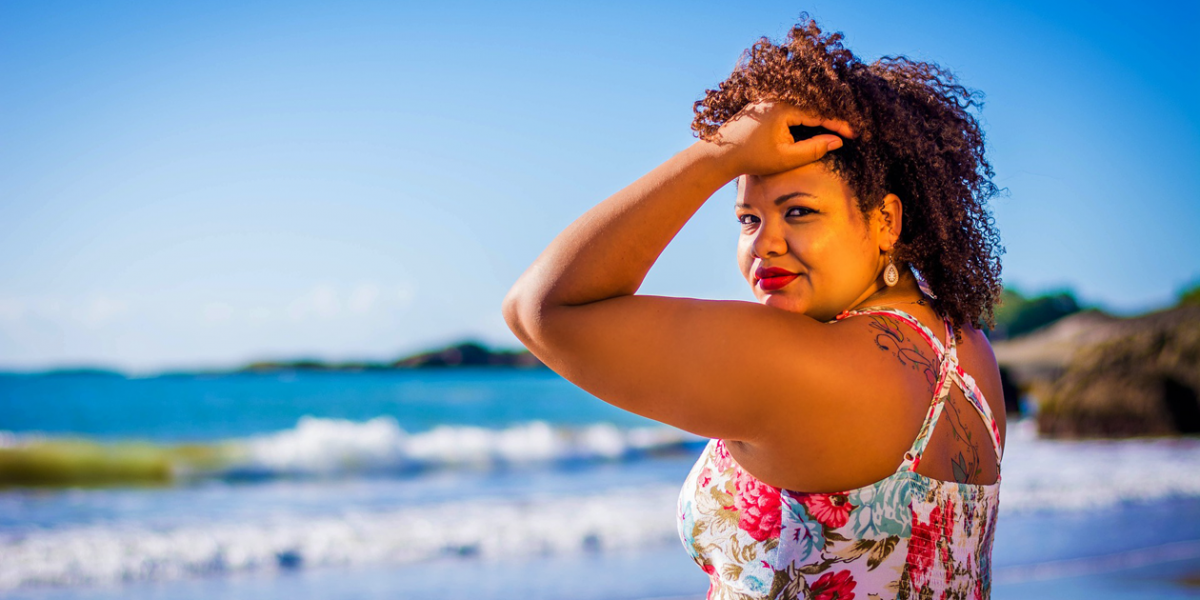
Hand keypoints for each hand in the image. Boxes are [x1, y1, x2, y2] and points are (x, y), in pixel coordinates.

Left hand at [703, 100, 855, 177]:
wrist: (720, 154)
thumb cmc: (752, 158)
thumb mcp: (786, 158)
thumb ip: (814, 149)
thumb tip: (837, 140)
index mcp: (784, 108)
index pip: (820, 114)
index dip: (839, 124)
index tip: (855, 134)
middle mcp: (777, 97)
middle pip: (813, 105)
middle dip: (833, 116)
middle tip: (851, 127)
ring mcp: (770, 98)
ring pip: (802, 104)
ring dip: (819, 113)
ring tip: (838, 123)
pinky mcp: (765, 103)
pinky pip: (791, 104)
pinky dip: (805, 112)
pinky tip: (817, 121)